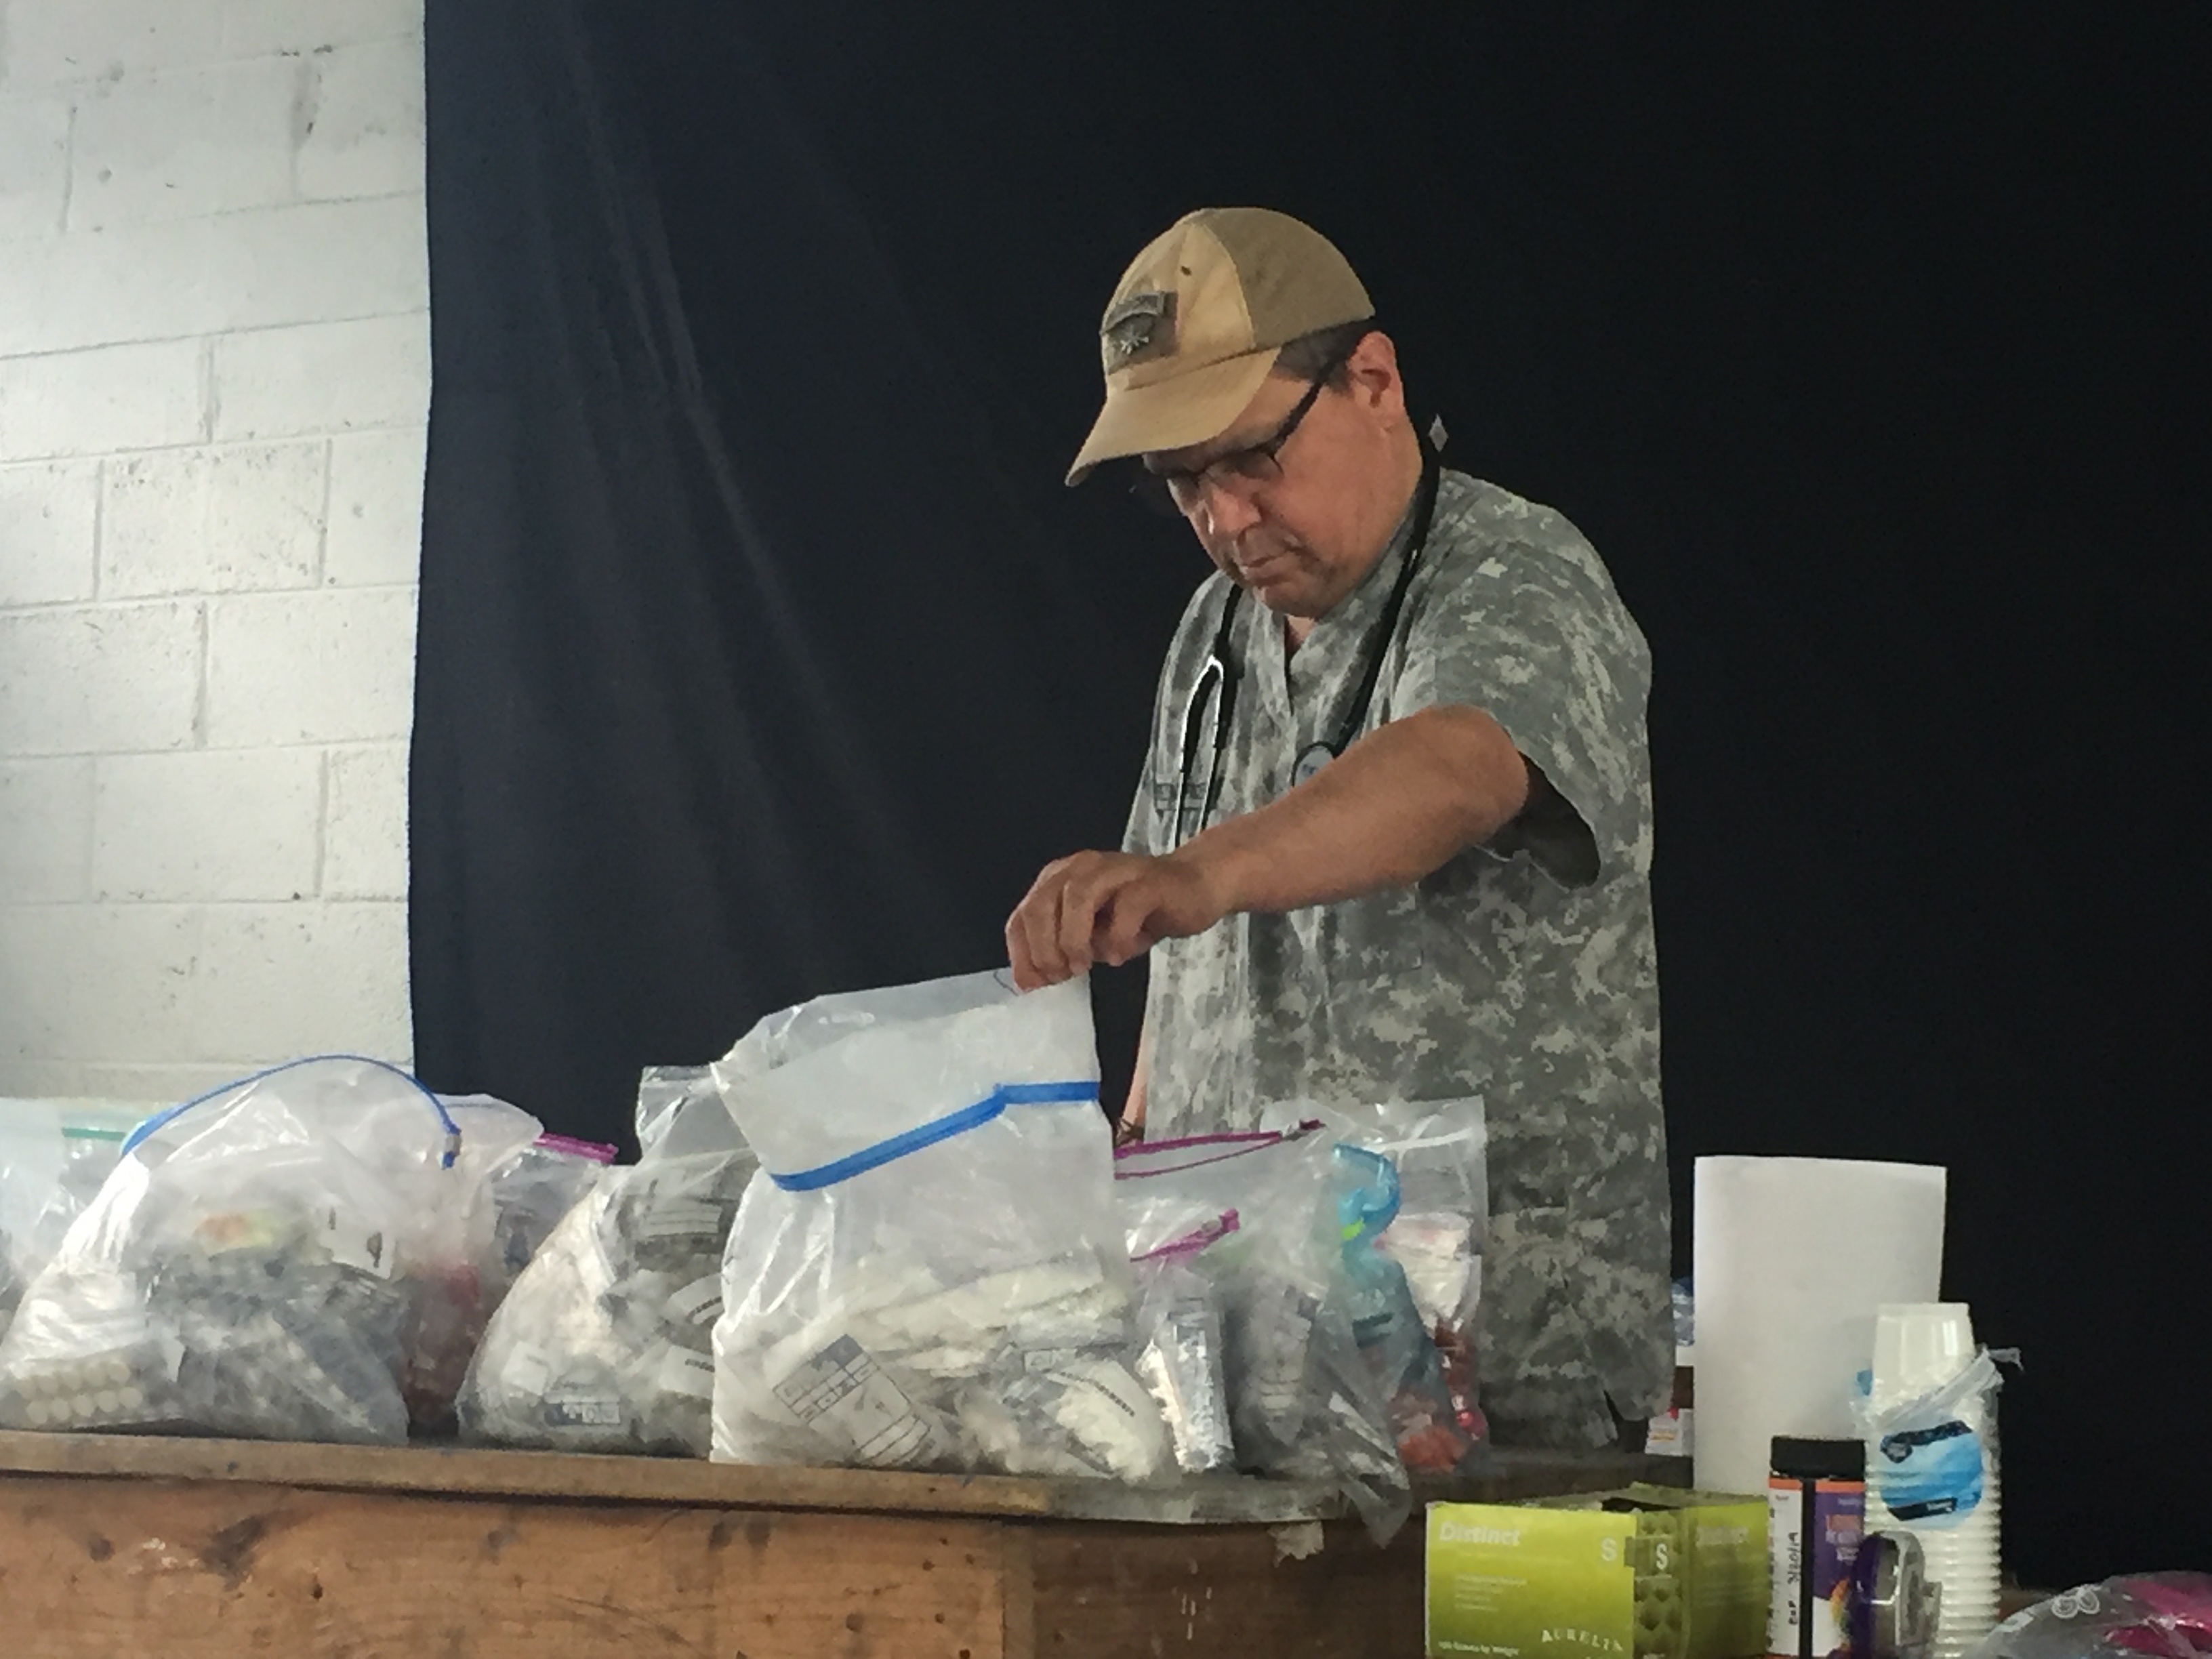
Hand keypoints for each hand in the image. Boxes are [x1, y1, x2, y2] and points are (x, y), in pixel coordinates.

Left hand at [1004, 850, 1229, 991]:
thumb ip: (1065, 950)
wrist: (1195, 887)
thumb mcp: (1094, 935)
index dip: (1022, 954)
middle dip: (1044, 948)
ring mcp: (1115, 870)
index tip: (1033, 985)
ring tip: (1083, 967)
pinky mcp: (1148, 882)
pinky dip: (1117, 936)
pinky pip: (1126, 905)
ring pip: (1077, 896)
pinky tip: (1119, 957)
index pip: (1022, 916)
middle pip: (1041, 904)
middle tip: (1060, 976)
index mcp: (1060, 879)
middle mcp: (1080, 868)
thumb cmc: (1140, 913)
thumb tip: (1036, 980)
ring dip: (1073, 938)